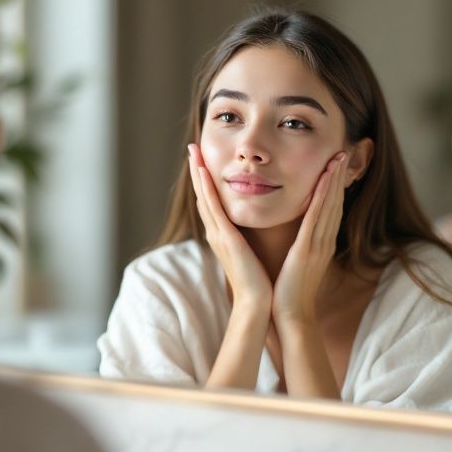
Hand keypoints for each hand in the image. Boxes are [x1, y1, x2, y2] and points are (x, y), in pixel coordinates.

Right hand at [187, 143, 271, 308]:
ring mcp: (218, 235)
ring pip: (204, 197)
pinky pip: (214, 208)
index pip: (211, 202)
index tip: (203, 160)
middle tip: (192, 148)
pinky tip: (204, 172)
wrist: (257, 303)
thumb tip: (252, 229)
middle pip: (202, 195)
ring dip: (198, 173)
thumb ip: (247, 240)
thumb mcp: (250, 254)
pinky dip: (206, 189)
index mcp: (223, 236)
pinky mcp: (225, 238)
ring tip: (193, 151)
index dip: (205, 181)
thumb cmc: (259, 281)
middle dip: (196, 171)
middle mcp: (216, 233)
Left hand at [272, 153, 347, 324]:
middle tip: (343, 152)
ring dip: (334, 180)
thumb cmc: (290, 293)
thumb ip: (301, 247)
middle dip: (339, 177)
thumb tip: (298, 237)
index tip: (336, 165)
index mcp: (320, 244)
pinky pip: (316, 219)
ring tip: (337, 157)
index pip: (330, 209)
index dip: (335, 186)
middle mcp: (323, 241)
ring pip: (329, 206)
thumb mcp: (298, 264)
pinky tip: (325, 180)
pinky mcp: (307, 250)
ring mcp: (317, 245)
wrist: (290, 317)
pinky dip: (322, 198)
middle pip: (335, 202)